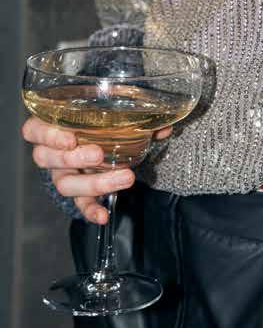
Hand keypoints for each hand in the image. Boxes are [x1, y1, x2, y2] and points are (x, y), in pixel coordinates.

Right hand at [21, 116, 173, 224]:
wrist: (101, 139)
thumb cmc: (100, 119)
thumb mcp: (113, 111)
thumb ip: (134, 115)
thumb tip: (164, 127)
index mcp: (54, 124)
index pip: (33, 129)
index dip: (48, 135)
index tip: (71, 138)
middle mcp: (51, 151)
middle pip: (46, 159)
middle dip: (74, 159)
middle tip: (99, 155)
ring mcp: (62, 173)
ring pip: (64, 183)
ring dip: (93, 182)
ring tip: (124, 178)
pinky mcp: (77, 191)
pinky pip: (79, 204)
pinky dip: (91, 210)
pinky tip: (104, 216)